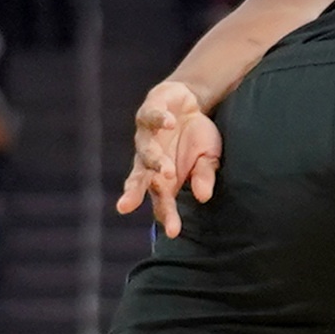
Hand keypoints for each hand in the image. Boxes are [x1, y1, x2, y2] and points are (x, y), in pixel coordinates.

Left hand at [115, 77, 221, 235]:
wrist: (187, 101)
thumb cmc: (196, 137)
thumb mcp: (208, 157)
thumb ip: (204, 175)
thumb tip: (203, 196)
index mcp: (164, 179)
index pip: (164, 202)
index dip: (168, 216)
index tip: (174, 232)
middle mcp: (149, 161)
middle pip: (138, 180)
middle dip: (133, 193)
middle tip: (126, 206)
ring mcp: (146, 137)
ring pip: (145, 152)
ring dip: (156, 161)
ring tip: (168, 170)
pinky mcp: (149, 113)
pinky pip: (153, 117)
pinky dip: (161, 120)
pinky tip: (170, 124)